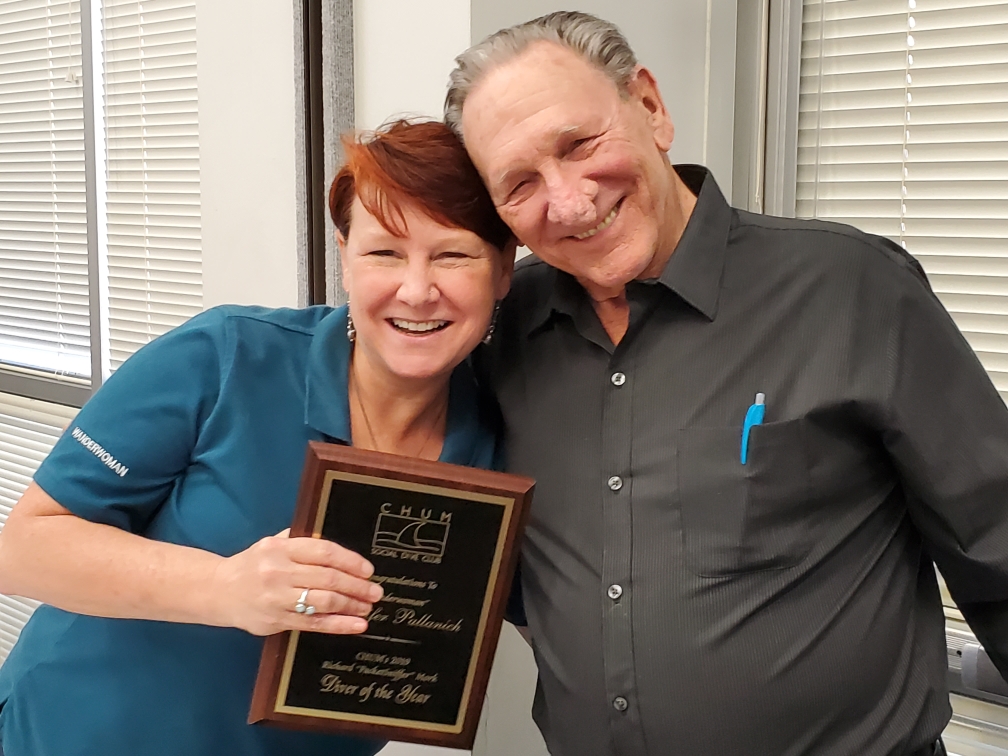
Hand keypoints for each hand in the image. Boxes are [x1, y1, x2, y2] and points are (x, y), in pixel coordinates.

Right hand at [211, 530, 383, 635]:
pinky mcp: (276, 620)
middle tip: (376, 592)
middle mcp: (279, 572)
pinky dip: (338, 625)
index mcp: (281, 548)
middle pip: (328, 578)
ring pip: (323, 601)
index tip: (368, 570)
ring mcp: (277, 598)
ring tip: (367, 607)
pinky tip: (356, 625)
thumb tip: (338, 549)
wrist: (217, 590)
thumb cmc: (252, 565)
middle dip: (357, 586)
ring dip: (351, 605)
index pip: (324, 552)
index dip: (351, 561)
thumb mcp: (273, 544)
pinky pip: (314, 623)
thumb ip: (302, 543)